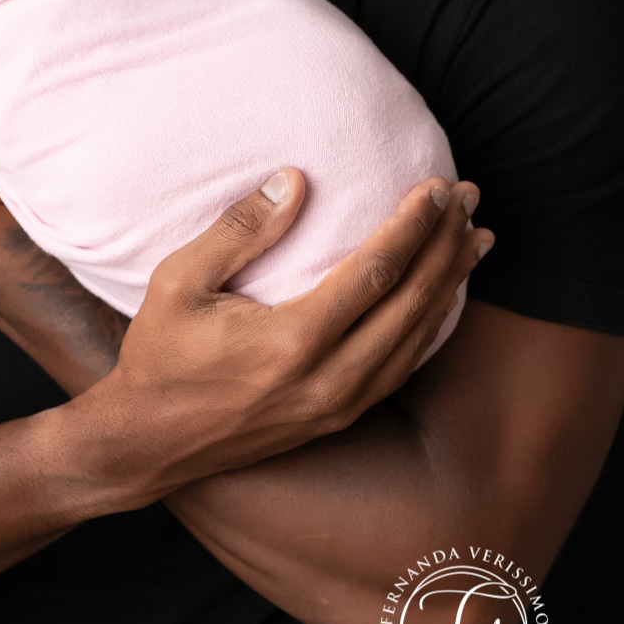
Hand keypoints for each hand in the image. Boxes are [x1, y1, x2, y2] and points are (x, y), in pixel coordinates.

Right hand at [84, 169, 492, 497]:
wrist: (148, 444)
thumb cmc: (159, 355)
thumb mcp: (178, 281)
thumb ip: (238, 230)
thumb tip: (293, 180)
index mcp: (293, 341)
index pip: (377, 272)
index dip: (414, 225)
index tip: (438, 186)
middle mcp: (328, 380)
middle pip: (412, 304)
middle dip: (446, 245)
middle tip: (471, 199)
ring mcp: (338, 407)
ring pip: (417, 340)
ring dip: (449, 285)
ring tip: (474, 241)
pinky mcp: (337, 419)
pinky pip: (402, 368)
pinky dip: (431, 327)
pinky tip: (442, 299)